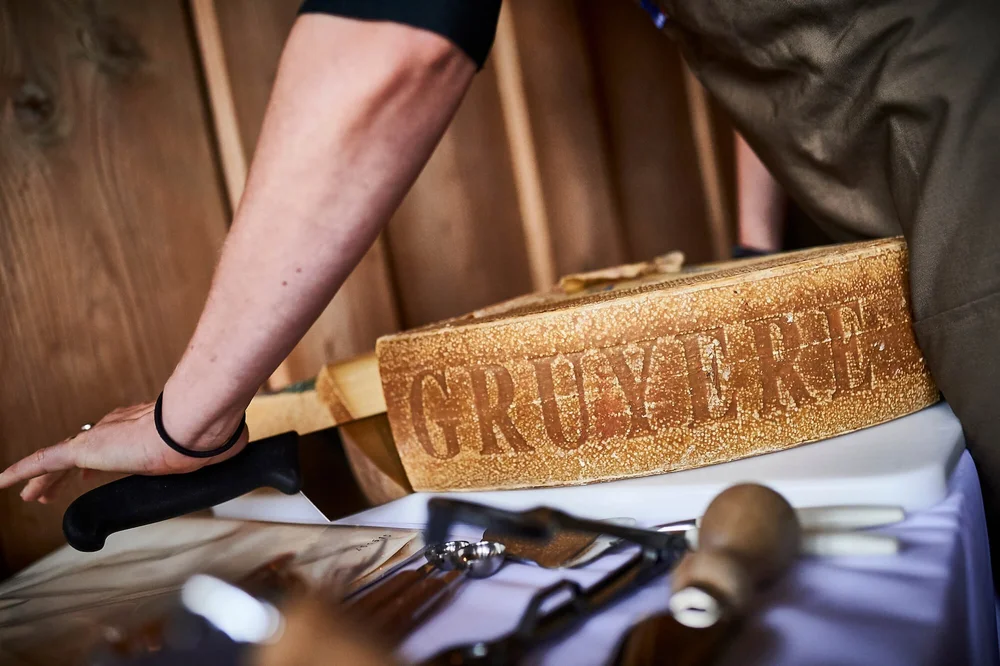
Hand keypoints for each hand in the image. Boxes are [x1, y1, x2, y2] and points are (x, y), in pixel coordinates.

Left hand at [0, 402, 248, 503]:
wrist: (194, 426)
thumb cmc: (205, 439)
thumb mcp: (208, 449)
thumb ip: (216, 446)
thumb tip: (241, 444)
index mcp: (142, 430)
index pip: (113, 445)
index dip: (97, 460)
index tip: (91, 472)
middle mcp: (117, 429)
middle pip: (83, 452)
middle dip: (66, 472)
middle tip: (51, 487)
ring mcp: (101, 437)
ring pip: (60, 459)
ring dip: (43, 478)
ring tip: (30, 495)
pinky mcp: (86, 448)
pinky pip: (43, 461)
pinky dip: (21, 472)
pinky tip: (3, 483)